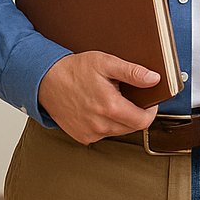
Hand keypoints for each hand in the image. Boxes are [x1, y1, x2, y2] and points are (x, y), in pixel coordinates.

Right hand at [37, 51, 160, 144]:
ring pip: (118, 131)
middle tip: (125, 96)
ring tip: (108, 100)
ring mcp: (90, 133)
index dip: (150, 111)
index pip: (144, 121)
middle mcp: (101, 124)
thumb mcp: (106, 63)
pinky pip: (103, 134)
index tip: (148, 101)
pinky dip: (105, 124)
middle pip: (132, 127)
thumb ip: (132, 72)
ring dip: (120, 119)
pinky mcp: (82, 137)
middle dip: (134, 113)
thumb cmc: (74, 70)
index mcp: (110, 107)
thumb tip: (154, 79)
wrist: (46, 80)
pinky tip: (97, 109)